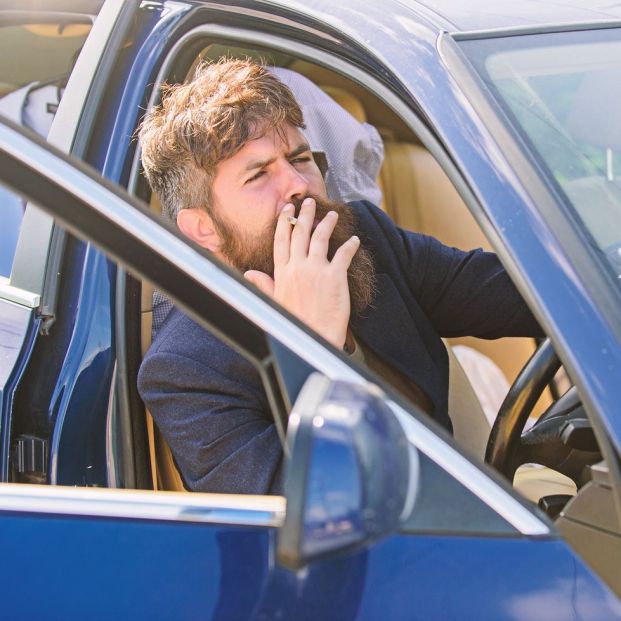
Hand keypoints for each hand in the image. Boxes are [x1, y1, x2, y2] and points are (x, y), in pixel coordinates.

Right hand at [245, 197, 359, 348]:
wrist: (313, 339)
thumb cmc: (294, 325)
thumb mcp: (273, 303)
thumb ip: (264, 285)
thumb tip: (249, 274)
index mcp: (282, 273)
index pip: (282, 241)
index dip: (285, 222)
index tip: (288, 209)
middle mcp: (298, 267)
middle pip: (301, 234)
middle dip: (305, 215)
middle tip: (309, 202)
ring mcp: (317, 270)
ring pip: (321, 238)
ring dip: (327, 223)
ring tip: (332, 214)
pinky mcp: (335, 276)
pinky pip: (343, 254)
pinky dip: (350, 245)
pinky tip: (354, 241)